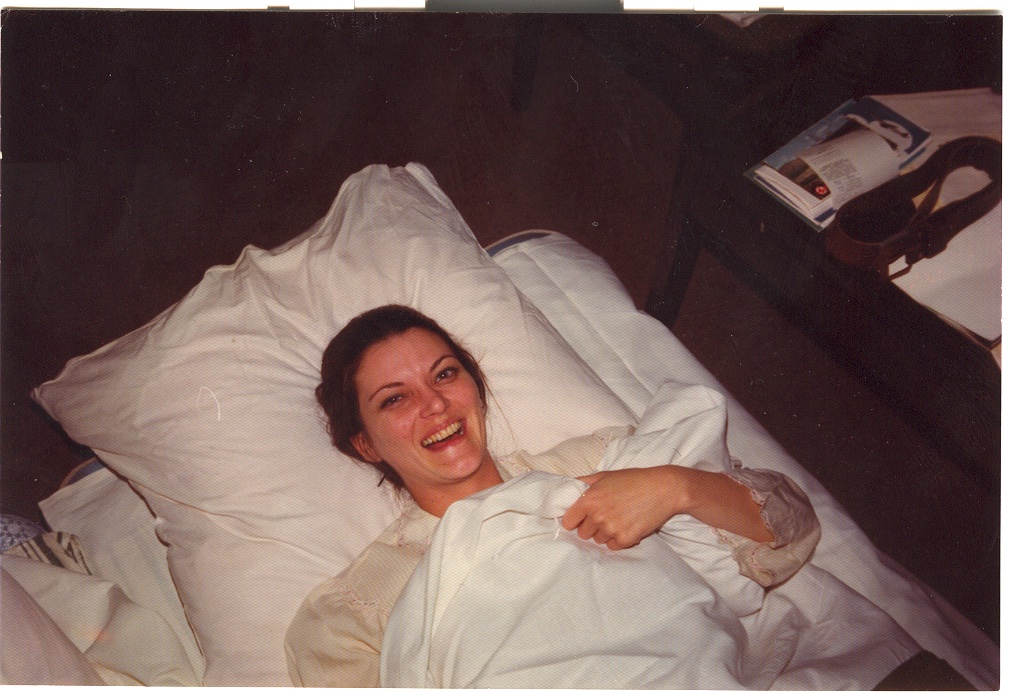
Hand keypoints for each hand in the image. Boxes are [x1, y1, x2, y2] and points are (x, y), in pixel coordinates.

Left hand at [560, 467, 682, 550]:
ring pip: (598, 540)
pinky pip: (612, 546)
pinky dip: (618, 539)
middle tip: (605, 515)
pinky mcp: (625, 540)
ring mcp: (611, 529)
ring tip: (619, 518)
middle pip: (582, 533)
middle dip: (590, 526)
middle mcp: (597, 516)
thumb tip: (565, 489)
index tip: (582, 517)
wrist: (663, 489)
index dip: (575, 519)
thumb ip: (582, 483)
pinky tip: (627, 526)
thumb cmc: (633, 480)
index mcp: (589, 500)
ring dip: (605, 533)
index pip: (568, 522)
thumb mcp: (604, 476)